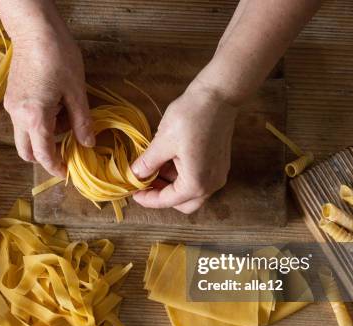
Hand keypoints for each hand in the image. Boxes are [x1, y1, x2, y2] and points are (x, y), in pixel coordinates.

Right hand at [0, 0, 93, 177]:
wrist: (34, 30)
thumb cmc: (58, 57)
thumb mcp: (77, 91)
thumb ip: (82, 121)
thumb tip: (88, 144)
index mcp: (35, 117)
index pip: (43, 154)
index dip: (55, 167)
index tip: (67, 173)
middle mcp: (17, 116)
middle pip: (26, 151)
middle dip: (44, 157)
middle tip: (66, 151)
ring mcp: (11, 106)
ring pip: (24, 136)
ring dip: (43, 137)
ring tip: (66, 118)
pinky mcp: (11, 97)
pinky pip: (22, 121)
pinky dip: (37, 124)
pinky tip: (55, 107)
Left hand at [131, 77, 237, 213]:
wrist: (218, 95)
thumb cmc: (190, 117)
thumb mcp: (162, 141)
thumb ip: (147, 163)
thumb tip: (135, 175)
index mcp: (196, 183)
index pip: (167, 200)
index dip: (147, 198)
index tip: (133, 192)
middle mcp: (211, 185)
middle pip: (183, 203)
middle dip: (162, 195)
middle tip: (144, 182)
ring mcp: (218, 174)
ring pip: (191, 192)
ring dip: (171, 185)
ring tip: (153, 167)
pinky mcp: (219, 164)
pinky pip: (199, 179)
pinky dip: (182, 176)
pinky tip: (168, 160)